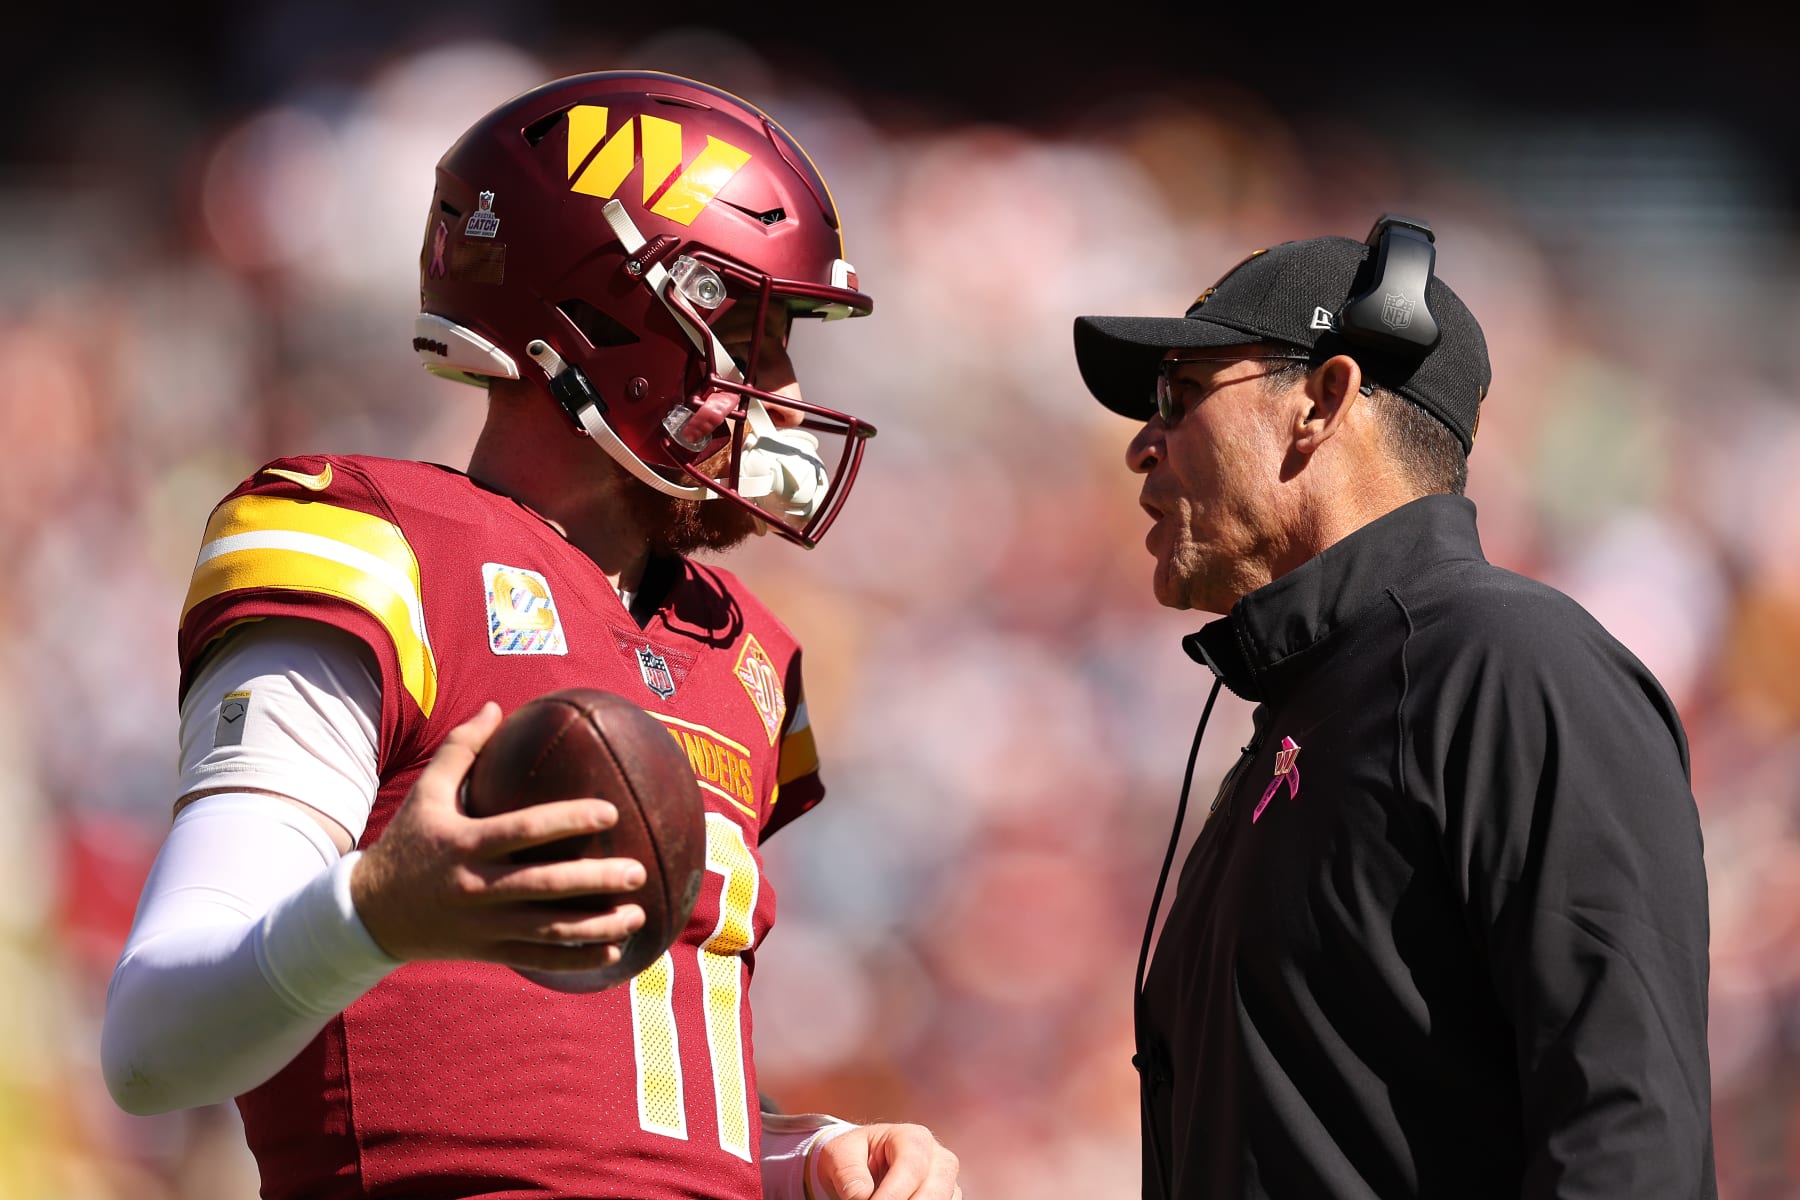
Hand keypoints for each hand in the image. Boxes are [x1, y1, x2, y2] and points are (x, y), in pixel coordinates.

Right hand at [351, 702, 646, 971]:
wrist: (369, 914)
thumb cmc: (407, 843)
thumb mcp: (425, 794)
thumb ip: (460, 748)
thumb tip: (495, 706)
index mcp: (465, 844)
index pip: (524, 830)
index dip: (568, 821)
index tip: (610, 812)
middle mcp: (477, 887)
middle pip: (545, 885)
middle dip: (595, 880)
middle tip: (637, 871)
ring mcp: (484, 925)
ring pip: (549, 930)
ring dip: (596, 927)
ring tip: (638, 913)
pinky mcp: (488, 952)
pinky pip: (539, 959)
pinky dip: (578, 959)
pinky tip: (614, 953)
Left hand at [815, 1123, 960, 1199]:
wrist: (863, 1162)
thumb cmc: (853, 1154)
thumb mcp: (840, 1154)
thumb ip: (848, 1173)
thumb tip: (862, 1196)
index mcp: (913, 1137)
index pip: (911, 1168)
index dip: (892, 1195)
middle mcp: (938, 1157)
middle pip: (936, 1189)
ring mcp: (946, 1181)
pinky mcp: (947, 1199)